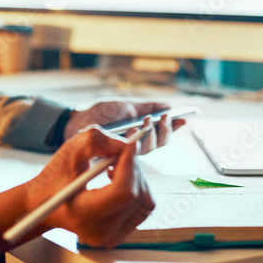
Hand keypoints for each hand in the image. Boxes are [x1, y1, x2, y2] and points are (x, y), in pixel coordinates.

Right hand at [16, 126, 154, 247]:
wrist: (43, 205)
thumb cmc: (54, 178)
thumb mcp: (69, 151)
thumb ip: (97, 142)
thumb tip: (127, 146)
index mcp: (84, 214)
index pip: (123, 192)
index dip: (130, 165)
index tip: (129, 145)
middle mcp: (100, 231)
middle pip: (136, 196)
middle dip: (133, 168)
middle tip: (122, 153)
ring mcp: (110, 237)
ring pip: (145, 202)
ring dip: (136, 179)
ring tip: (115, 169)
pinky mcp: (118, 236)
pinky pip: (142, 209)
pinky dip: (135, 190)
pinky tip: (116, 182)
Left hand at [64, 100, 185, 153]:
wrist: (78, 121)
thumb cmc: (101, 114)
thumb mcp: (127, 106)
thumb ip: (148, 108)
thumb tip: (169, 105)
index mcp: (141, 132)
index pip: (163, 134)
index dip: (174, 128)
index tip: (184, 119)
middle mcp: (137, 144)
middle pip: (160, 143)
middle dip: (165, 130)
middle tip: (163, 117)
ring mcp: (127, 151)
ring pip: (149, 148)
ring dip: (151, 134)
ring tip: (146, 121)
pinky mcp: (117, 156)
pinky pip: (132, 152)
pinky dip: (135, 140)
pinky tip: (134, 131)